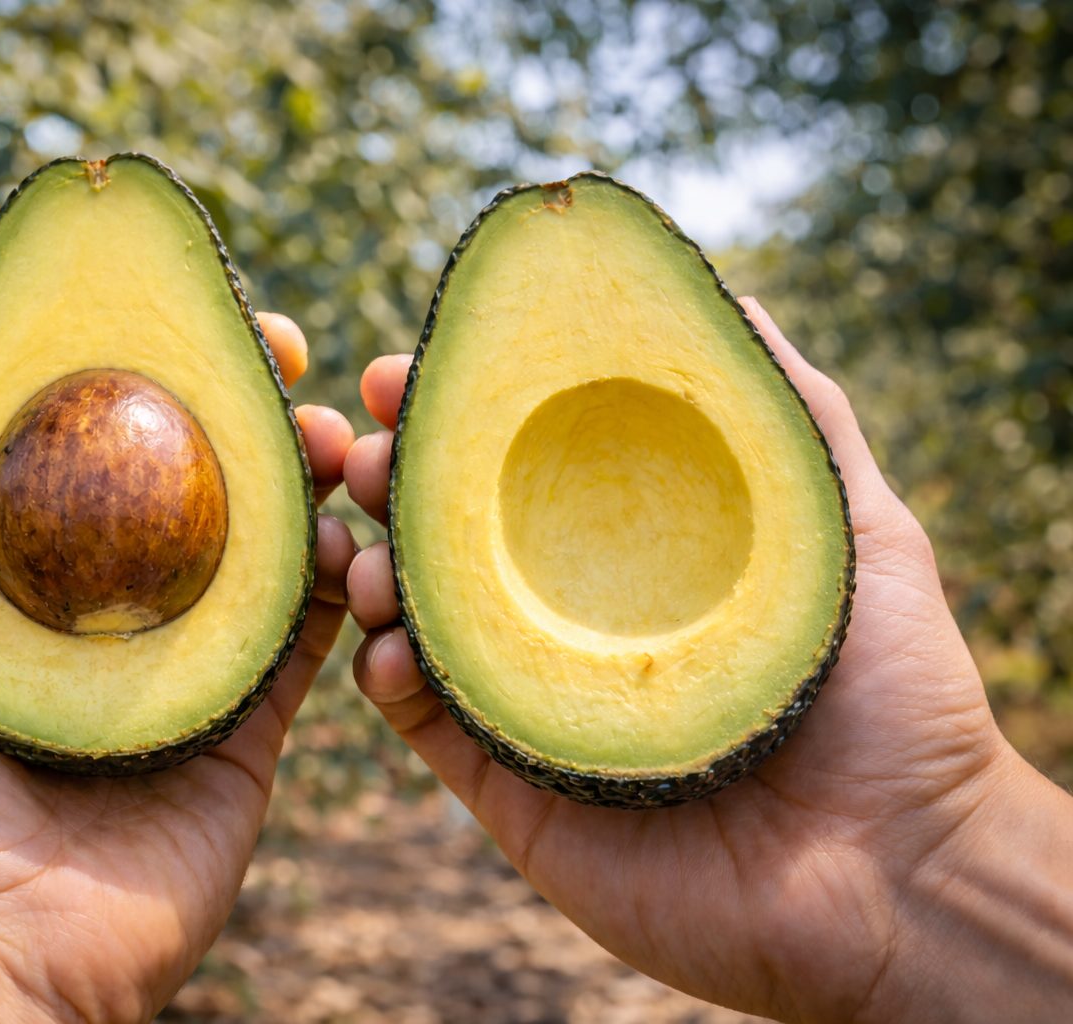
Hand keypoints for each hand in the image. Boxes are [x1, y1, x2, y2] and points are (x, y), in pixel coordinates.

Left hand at [0, 313, 355, 1023]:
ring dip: (314, 481)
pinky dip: (339, 581)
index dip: (159, 376)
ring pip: (273, 548)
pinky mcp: (250, 727)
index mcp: (43, 583)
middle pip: (208, 487)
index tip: (200, 318)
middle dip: (256, 411)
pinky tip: (346, 532)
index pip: (113, 455)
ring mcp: (194, 665)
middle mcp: (125, 613)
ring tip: (338, 443)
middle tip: (296, 362)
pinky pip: (310, 639)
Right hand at [344, 297, 1072, 1022]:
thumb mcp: (852, 523)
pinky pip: (423, 721)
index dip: (452, 411)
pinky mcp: (512, 786)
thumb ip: (783, 410)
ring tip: (365, 551)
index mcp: (627, 553)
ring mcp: (533, 700)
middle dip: (388, 480)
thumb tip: (722, 293)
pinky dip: (386, 676)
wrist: (897, 870)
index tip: (403, 369)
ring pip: (415, 618)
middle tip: (363, 452)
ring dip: (371, 571)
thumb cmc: (892, 693)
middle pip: (447, 532)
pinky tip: (388, 649)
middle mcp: (567, 616)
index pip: (514, 465)